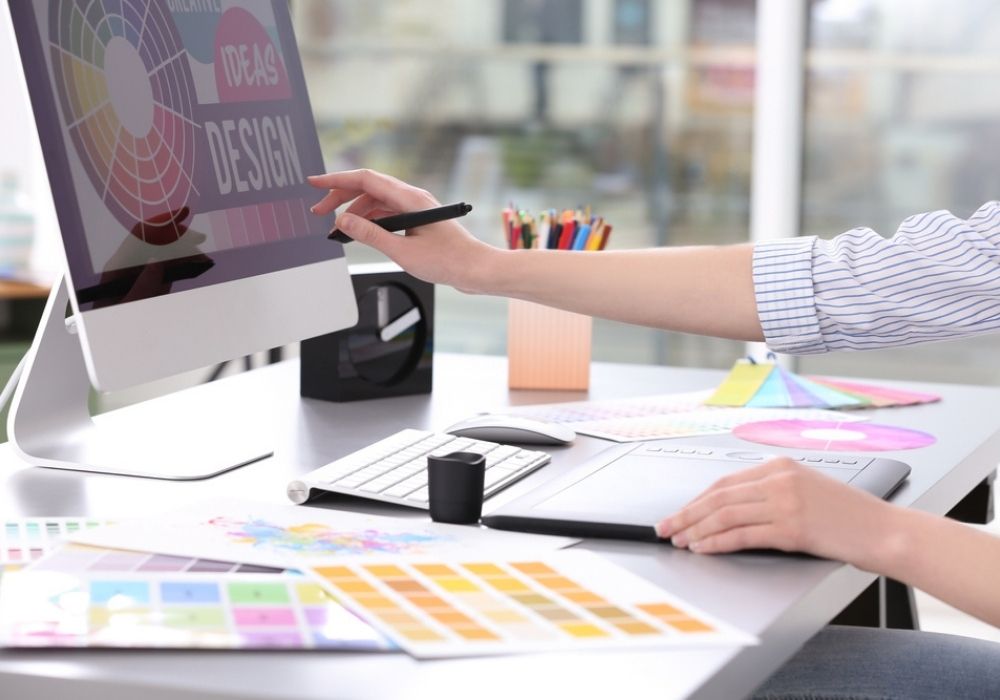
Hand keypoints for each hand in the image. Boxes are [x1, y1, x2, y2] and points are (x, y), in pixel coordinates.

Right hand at [307, 169, 500, 292]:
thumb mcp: (403, 252)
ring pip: (376, 201)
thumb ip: (371, 236)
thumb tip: (343, 221)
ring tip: (336, 229)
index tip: (314, 183)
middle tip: (318, 212)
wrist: (475, 270)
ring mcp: (415, 208)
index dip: (336, 180)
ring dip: (354, 211)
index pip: (366, 180)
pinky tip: (357, 232)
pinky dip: (369, 220)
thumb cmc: (448, 262)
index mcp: (410, 199)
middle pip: (368, 188)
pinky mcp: (417, 220)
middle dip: (340, 197)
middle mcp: (412, 198)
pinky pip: (387, 213)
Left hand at [655, 457, 897, 569]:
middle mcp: (780, 479)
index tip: (680, 511)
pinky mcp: (792, 527)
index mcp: (781, 465)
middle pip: (718, 496)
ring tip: (680, 541)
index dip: (697, 499)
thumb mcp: (807, 490)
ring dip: (696, 529)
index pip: (725, 482)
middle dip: (687, 513)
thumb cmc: (850, 516)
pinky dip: (717, 543)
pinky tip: (703, 549)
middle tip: (666, 526)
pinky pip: (742, 535)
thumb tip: (730, 509)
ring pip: (725, 514)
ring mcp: (786, 502)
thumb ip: (772, 492)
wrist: (886, 531)